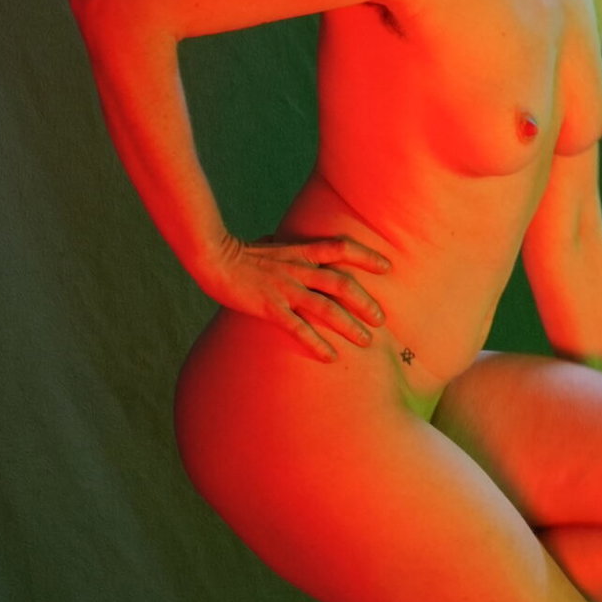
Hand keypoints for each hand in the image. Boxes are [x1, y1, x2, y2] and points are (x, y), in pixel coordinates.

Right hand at [205, 232, 390, 361]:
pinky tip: (330, 356)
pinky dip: (317, 343)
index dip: (366, 257)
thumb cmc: (241, 254)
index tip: (387, 267)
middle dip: (365, 302)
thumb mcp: (272, 246)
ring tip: (367, 340)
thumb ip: (288, 248)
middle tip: (381, 319)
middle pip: (342, 284)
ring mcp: (286, 289)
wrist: (214, 259)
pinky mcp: (271, 307)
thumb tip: (291, 245)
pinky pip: (299, 328)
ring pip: (327, 308)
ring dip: (350, 325)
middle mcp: (298, 270)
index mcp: (301, 252)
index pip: (341, 248)